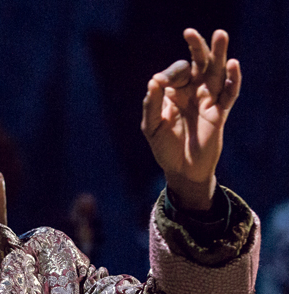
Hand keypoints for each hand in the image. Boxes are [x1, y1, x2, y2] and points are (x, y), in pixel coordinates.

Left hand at [141, 29, 240, 210]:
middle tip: (190, 32)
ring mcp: (207, 101)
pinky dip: (232, 79)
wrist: (181, 170)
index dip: (169, 74)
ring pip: (216, 72)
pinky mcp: (219, 112)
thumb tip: (153, 81)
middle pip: (198, 64)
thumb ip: (151, 104)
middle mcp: (192, 92)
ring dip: (219, 54)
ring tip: (220, 34)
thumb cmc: (164, 148)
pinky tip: (233, 64)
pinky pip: (229, 93)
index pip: (176, 72)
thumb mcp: (151, 126)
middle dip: (196, 47)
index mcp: (173, 93)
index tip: (160, 83)